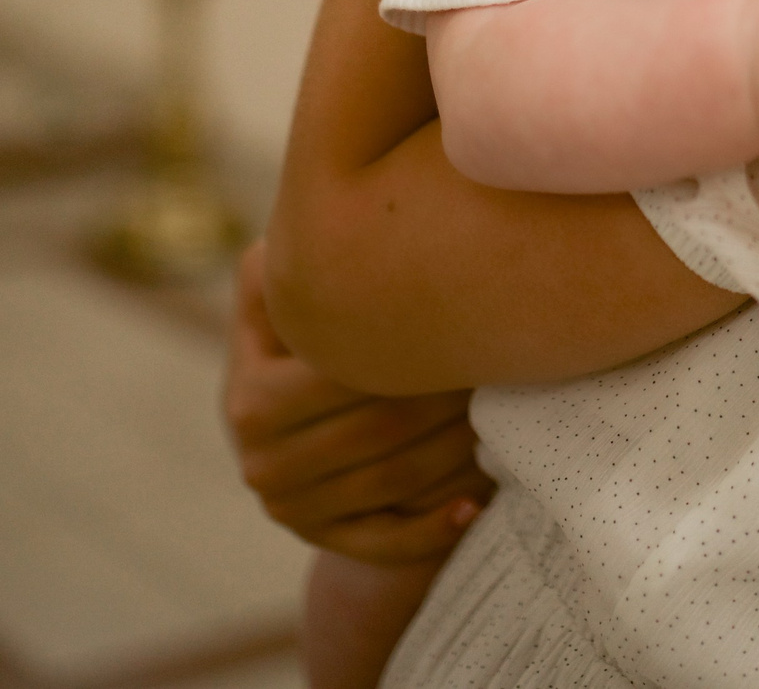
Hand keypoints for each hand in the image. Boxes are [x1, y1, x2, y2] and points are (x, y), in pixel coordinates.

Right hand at [223, 242, 492, 562]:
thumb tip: (321, 215)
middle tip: (507, 369)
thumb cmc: (312, 331)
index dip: (411, 348)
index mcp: (250, 396)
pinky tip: (479, 497)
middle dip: (448, 399)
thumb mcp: (286, 285)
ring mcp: (293, 510)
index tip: (472, 323)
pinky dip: (437, 525)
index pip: (341, 376)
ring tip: (509, 419)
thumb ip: (294, 248)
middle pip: (378, 431)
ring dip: (458, 454)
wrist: (307, 422)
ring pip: (394, 483)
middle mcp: (261, 462)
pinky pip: (390, 542)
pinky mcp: (327, 544)